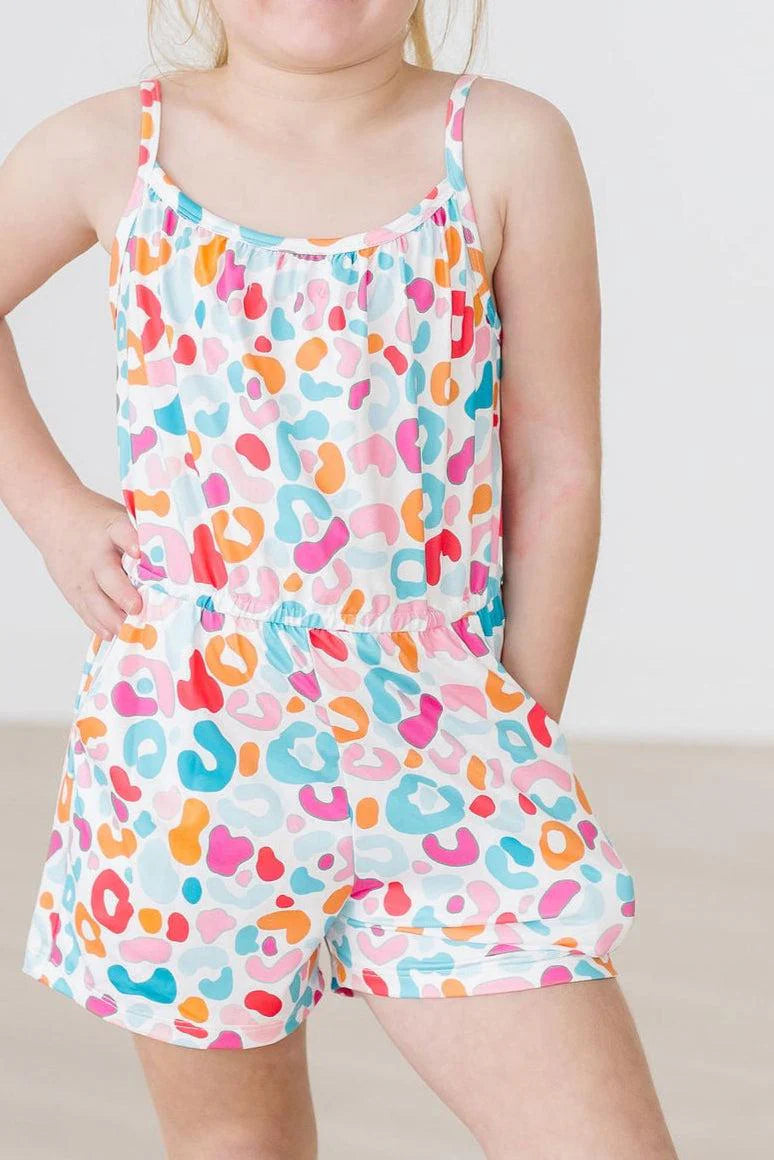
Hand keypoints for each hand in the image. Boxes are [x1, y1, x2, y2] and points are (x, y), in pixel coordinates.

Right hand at [40, 485, 142, 639]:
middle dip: (121, 592)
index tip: (139, 552)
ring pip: (94, 597)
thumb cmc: (97, 521)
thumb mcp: (119, 518)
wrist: (55, 516)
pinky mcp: (72, 588)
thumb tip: (182, 556)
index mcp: (111, 528)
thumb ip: (143, 536)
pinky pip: (84, 608)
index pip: (122, 532)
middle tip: (136, 607)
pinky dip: (97, 623)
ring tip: (125, 630)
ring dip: (110, 616)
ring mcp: (81, 572)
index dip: (131, 541)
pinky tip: (110, 634)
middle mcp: (95, 552)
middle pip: (107, 573)